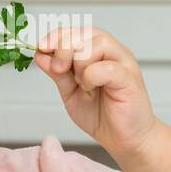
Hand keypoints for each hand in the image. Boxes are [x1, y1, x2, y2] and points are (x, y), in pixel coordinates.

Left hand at [33, 25, 157, 158]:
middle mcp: (113, 53)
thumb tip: (40, 55)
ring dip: (80, 63)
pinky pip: (107, 67)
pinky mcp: (129, 79)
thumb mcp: (70, 92)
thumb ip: (58, 73)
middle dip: (64, 47)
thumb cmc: (102, 115)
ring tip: (81, 83)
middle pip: (87, 33)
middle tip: (58, 69)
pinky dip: (91, 77)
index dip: (57, 36)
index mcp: (99, 53)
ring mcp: (124, 63)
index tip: (41, 47)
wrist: (124, 140)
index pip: (77, 31)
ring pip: (97, 44)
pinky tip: (91, 89)